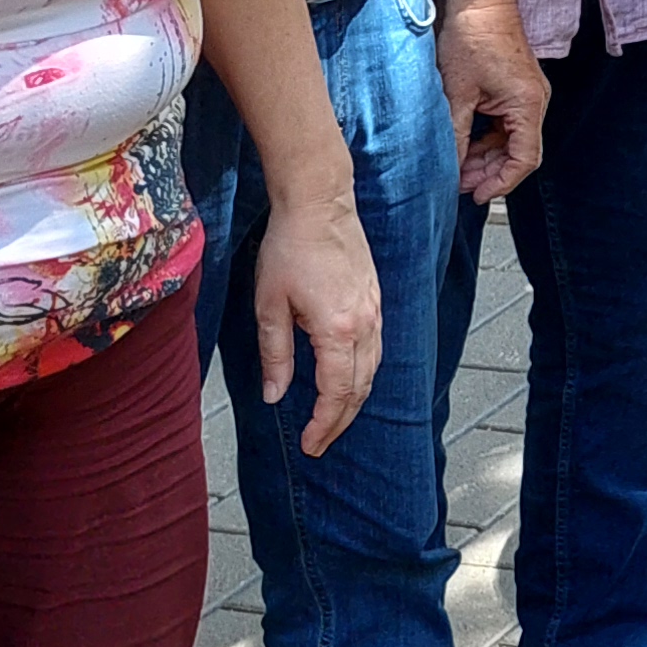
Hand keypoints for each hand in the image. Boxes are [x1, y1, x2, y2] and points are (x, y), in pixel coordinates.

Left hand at [252, 182, 384, 456]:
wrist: (320, 202)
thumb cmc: (289, 248)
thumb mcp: (269, 305)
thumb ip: (275, 354)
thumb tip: (275, 395)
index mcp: (338, 330)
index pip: (337, 393)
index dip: (324, 424)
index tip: (310, 444)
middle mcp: (365, 325)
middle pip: (360, 388)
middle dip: (340, 421)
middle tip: (320, 443)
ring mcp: (375, 311)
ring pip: (373, 370)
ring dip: (354, 400)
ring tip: (333, 419)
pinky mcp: (375, 299)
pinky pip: (376, 349)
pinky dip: (363, 373)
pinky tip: (348, 379)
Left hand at [436, 0, 546, 205]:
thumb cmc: (472, 35)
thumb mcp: (457, 91)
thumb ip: (457, 134)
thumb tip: (451, 166)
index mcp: (528, 103)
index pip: (525, 159)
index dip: (501, 182)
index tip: (476, 195)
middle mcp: (535, 101)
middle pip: (520, 152)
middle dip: (490, 172)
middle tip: (459, 183)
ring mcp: (527, 94)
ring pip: (511, 140)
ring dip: (487, 156)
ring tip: (458, 166)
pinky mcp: (515, 87)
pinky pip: (506, 124)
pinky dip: (487, 138)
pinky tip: (466, 143)